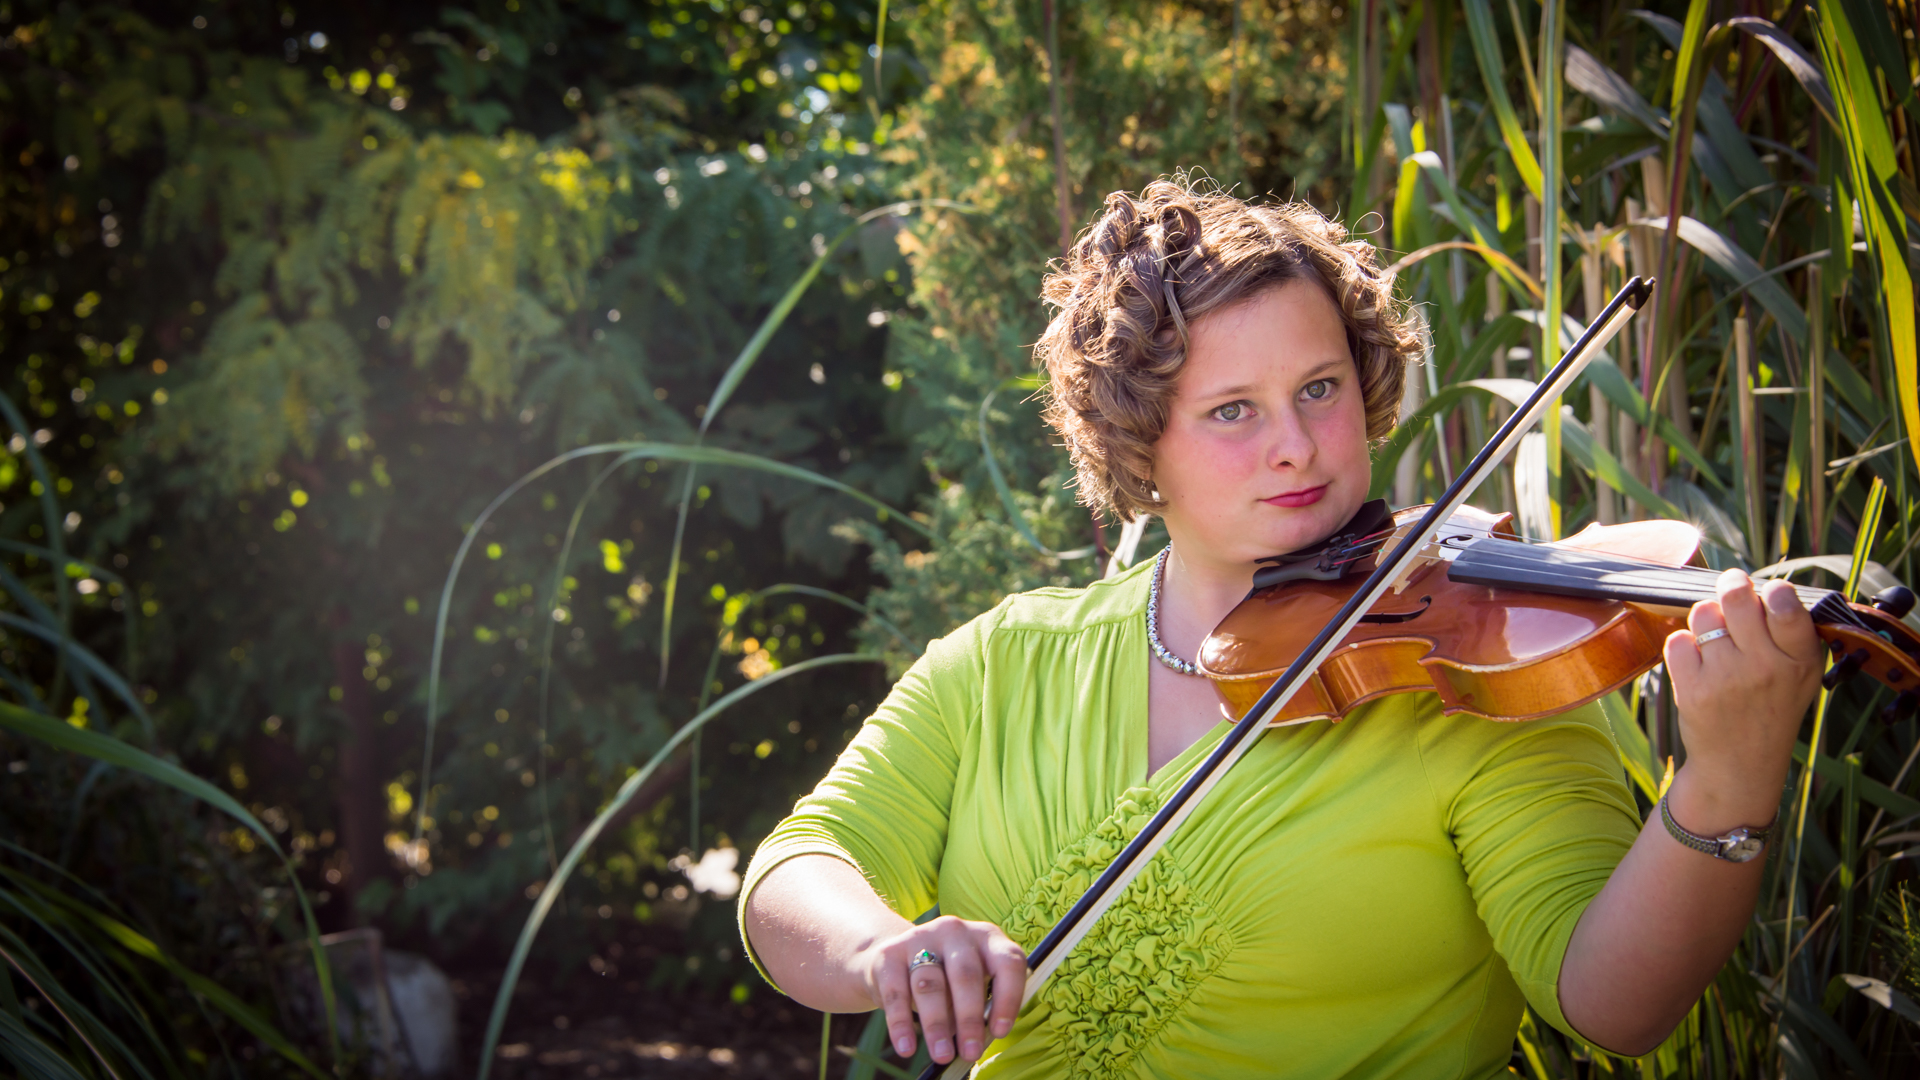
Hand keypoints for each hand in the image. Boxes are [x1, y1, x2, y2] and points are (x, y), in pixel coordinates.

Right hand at [854, 915, 1026, 1064]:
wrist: (894, 958)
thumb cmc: (946, 978)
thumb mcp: (971, 983)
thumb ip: (981, 1004)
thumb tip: (980, 1041)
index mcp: (987, 937)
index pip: (1007, 962)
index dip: (1008, 997)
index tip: (1000, 1032)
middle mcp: (955, 931)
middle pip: (965, 974)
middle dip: (969, 1018)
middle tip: (971, 1052)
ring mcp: (919, 938)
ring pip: (930, 985)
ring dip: (937, 1025)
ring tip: (942, 1055)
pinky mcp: (889, 953)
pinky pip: (896, 993)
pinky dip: (901, 1024)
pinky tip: (907, 1048)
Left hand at [1664, 568, 1822, 830]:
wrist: (1738, 766)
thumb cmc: (1769, 709)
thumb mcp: (1800, 677)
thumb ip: (1791, 634)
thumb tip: (1766, 584)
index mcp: (1799, 662)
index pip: (1787, 607)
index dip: (1774, 591)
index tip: (1768, 592)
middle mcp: (1765, 668)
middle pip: (1737, 598)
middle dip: (1731, 586)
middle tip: (1731, 587)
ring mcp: (1727, 679)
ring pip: (1703, 614)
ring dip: (1706, 620)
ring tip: (1717, 641)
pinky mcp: (1692, 689)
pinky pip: (1677, 640)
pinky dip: (1683, 646)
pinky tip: (1698, 664)